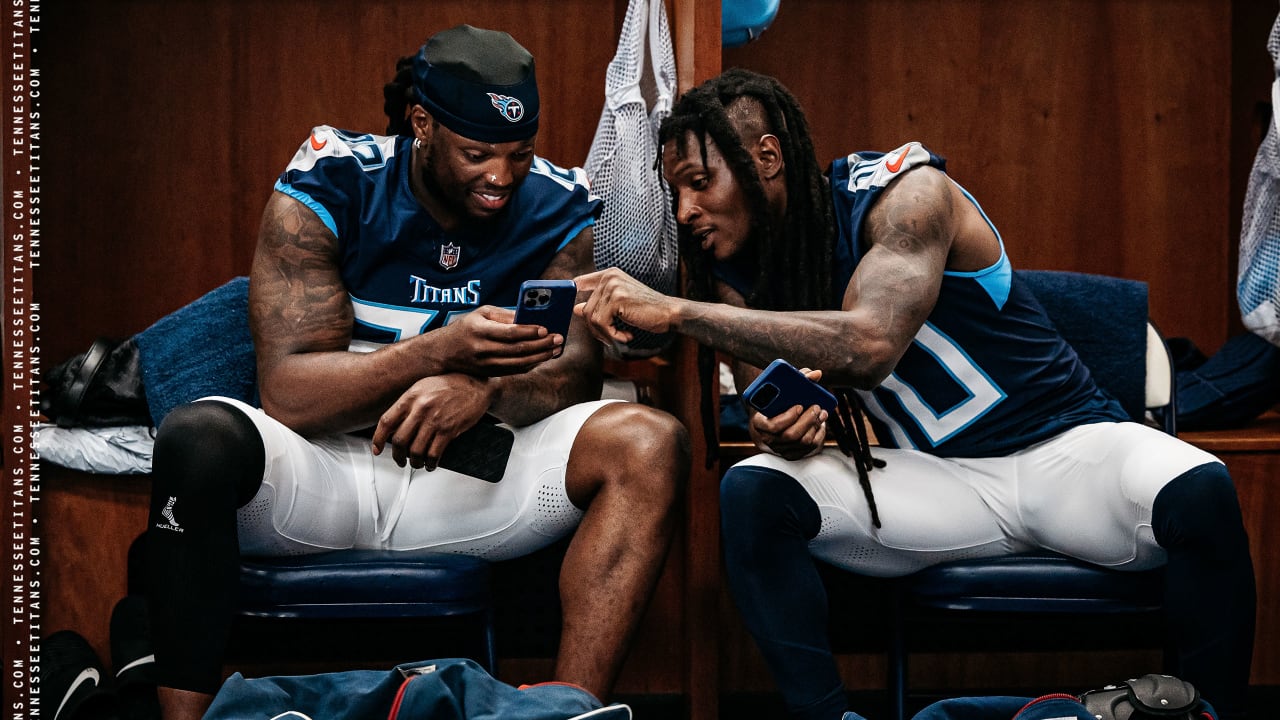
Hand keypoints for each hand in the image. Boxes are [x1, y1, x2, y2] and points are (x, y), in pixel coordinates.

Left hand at [370, 373, 489, 468]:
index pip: (386, 422)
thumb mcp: (423, 387)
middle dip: (397, 455)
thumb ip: (408, 403)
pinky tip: (431, 464)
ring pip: (415, 451)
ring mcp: (434, 420)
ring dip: (414, 462)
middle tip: (400, 460)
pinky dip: (430, 463)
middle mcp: (420, 409)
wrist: (476, 384)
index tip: (377, 449)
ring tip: (417, 463)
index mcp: (411, 397)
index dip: (378, 439)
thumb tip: (395, 424)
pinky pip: (434, 454)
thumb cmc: (451, 384)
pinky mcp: (449, 430)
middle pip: (399, 440)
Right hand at [440, 305, 562, 375]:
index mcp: (480, 331)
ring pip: (519, 363)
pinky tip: (542, 357)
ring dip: (540, 357)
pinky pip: (515, 370)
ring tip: (555, 349)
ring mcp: (487, 364)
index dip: (530, 331)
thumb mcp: (481, 314)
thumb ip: (504, 315)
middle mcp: (483, 349)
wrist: (443, 352)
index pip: (509, 333)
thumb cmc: (465, 328)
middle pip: (518, 350)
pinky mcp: (490, 373)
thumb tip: (529, 316)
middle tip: (558, 338)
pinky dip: (531, 364)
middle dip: (541, 345)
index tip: (546, 328)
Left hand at [573, 268, 675, 344]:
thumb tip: (575, 309)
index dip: (571, 297)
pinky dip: (612, 335)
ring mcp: (613, 286)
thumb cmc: (646, 310)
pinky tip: (626, 336)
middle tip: (611, 337)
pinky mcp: (617, 298)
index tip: (576, 313)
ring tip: (620, 337)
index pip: (579, 283)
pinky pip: (601, 323)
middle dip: (596, 328)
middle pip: (585, 308)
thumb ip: (598, 305)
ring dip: (605, 333)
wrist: (669, 312)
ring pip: (591, 318)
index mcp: (609, 274)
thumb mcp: (619, 306)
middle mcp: (609, 276)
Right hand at [748, 367, 828, 459]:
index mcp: (759, 422)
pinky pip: (809, 449)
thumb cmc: (774, 404)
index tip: (799, 405)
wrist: (768, 422)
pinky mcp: (792, 454)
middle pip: (790, 435)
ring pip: (802, 442)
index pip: (772, 425)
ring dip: (814, 426)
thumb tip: (816, 374)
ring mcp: (780, 448)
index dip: (788, 417)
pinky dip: (818, 435)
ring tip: (821, 413)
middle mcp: (768, 439)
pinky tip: (820, 424)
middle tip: (817, 407)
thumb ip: (796, 379)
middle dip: (807, 420)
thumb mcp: (779, 391)